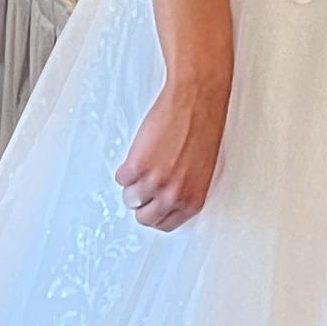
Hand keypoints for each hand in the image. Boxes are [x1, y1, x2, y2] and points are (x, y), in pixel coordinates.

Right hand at [114, 52, 231, 230]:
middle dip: (142, 202)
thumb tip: (170, 198)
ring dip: (133, 183)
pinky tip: (140, 152)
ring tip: (144, 163)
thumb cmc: (205, 128)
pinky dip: (125, 167)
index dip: (156, 213)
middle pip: (145, 217)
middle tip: (144, 185)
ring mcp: (155, 182)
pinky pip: (121, 177)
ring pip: (130, 198)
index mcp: (193, 200)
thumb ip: (185, 190)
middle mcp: (174, 196)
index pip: (166, 224)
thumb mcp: (202, 170)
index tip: (152, 205)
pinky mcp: (138, 166)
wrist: (196, 101)